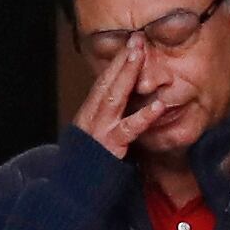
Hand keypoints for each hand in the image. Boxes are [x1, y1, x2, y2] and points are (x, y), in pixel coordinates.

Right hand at [73, 39, 179, 157]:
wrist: (71, 191)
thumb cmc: (88, 166)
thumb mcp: (96, 138)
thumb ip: (108, 123)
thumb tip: (124, 109)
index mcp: (89, 114)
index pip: (104, 82)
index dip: (117, 61)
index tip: (131, 43)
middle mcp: (91, 117)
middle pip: (107, 82)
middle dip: (122, 59)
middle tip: (138, 39)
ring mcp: (98, 130)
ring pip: (114, 96)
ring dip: (127, 74)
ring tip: (141, 56)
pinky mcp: (109, 147)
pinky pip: (128, 129)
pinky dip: (143, 116)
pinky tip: (158, 105)